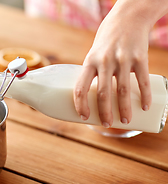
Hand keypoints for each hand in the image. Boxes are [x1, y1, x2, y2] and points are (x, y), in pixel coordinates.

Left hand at [72, 0, 167, 127]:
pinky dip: (145, 96)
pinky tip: (145, 107)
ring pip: (122, 90)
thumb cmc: (107, 39)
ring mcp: (122, 60)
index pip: (80, 88)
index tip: (83, 117)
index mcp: (89, 62)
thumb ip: (93, 73)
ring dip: (124, 109)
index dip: (80, 105)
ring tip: (125, 121)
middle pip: (102, 94)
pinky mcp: (140, 58)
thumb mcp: (94, 54)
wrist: (128, 17)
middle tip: (106, 124)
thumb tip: (92, 97)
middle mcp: (104, 61)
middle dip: (104, 113)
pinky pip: (143, 81)